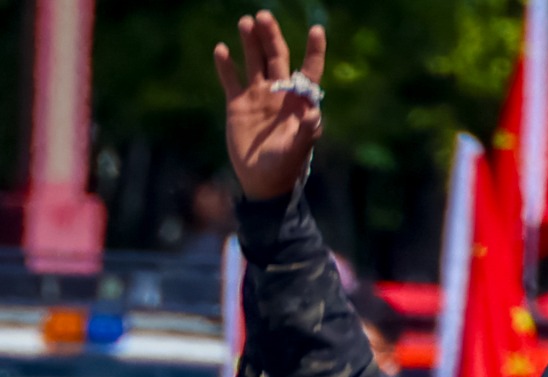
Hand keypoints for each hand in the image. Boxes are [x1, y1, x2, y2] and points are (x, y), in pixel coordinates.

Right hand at [213, 12, 326, 201]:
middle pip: (277, 58)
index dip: (314, 51)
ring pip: (254, 62)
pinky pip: (231, 79)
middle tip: (264, 16)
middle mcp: (279, 94)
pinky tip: (222, 48)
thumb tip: (315, 113)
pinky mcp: (238, 104)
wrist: (262, 182)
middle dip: (272, 37)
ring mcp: (258, 97)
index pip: (309, 71)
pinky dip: (226, 65)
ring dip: (251, 43)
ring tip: (247, 22)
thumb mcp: (298, 150)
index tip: (317, 29)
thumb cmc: (286, 168)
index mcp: (299, 102)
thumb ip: (307, 131)